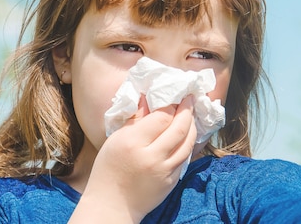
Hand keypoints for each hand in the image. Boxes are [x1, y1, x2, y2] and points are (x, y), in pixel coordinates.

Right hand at [72, 95, 196, 222]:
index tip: (175, 96)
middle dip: (187, 111)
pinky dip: (187, 144)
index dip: (171, 105)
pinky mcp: (171, 182)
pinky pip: (184, 158)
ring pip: (187, 143)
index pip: (161, 118)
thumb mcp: (115, 140)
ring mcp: (164, 171)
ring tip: (190, 115)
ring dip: (192, 126)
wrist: (112, 204)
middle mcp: (151, 156)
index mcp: (133, 143)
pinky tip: (186, 135)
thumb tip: (147, 99)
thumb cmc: (108, 169)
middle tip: (190, 99)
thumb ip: (135, 120)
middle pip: (178, 128)